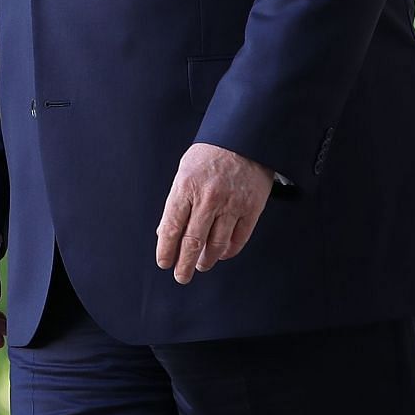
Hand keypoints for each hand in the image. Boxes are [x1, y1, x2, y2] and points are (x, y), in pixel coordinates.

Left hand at [155, 142, 272, 284]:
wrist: (244, 138)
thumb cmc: (210, 155)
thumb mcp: (184, 172)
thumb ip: (175, 203)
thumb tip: (164, 232)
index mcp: (186, 187)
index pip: (172, 227)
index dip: (166, 249)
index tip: (164, 262)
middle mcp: (208, 198)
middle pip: (193, 242)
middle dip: (184, 264)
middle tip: (180, 276)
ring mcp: (231, 204)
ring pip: (217, 244)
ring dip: (207, 260)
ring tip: (200, 265)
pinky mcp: (251, 208)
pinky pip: (238, 239)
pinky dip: (228, 251)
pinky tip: (221, 254)